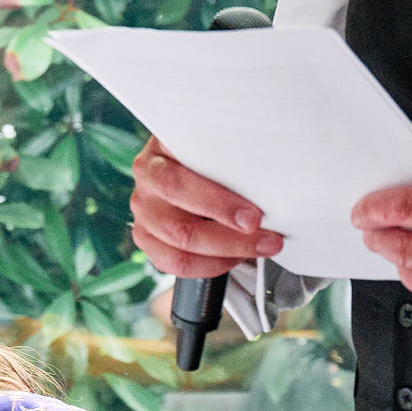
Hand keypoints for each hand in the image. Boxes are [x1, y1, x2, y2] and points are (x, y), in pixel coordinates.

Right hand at [129, 137, 283, 278]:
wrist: (191, 159)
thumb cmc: (209, 152)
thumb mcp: (218, 144)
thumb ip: (231, 159)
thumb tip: (267, 184)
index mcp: (155, 158)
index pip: (177, 186)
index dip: (217, 205)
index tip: (253, 218)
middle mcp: (145, 188)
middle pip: (181, 228)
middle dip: (231, 238)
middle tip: (268, 238)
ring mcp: (143, 216)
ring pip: (180, 252)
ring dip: (227, 255)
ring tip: (259, 247)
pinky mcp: (147, 240)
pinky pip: (176, 265)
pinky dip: (212, 266)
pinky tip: (235, 255)